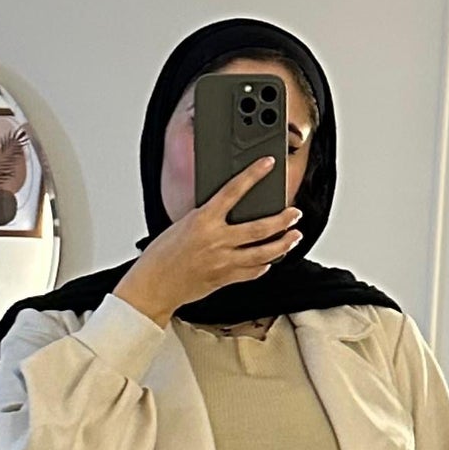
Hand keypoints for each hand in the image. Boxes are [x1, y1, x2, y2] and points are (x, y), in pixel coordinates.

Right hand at [112, 160, 302, 324]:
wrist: (154, 286)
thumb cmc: (161, 256)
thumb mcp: (183, 225)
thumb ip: (207, 218)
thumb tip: (226, 210)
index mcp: (203, 221)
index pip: (233, 191)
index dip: (253, 175)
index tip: (268, 164)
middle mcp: (217, 241)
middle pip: (260, 228)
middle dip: (282, 219)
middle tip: (295, 213)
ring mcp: (224, 262)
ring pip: (264, 253)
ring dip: (283, 243)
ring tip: (294, 236)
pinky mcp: (225, 279)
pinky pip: (253, 272)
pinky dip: (265, 265)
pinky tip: (271, 259)